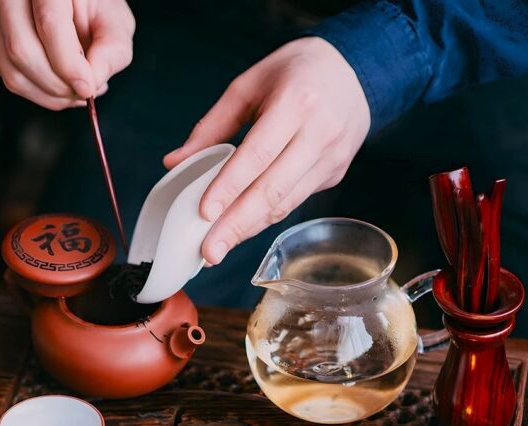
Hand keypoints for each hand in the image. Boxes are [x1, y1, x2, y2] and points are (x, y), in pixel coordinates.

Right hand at [0, 0, 134, 109]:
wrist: (73, 5)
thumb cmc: (94, 9)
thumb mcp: (114, 22)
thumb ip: (112, 50)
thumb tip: (93, 83)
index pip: (49, 23)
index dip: (68, 64)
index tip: (88, 88)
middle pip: (22, 50)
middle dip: (57, 85)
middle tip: (83, 92)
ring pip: (12, 71)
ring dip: (48, 95)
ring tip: (75, 91)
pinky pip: (10, 79)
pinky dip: (38, 93)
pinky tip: (60, 85)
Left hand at [164, 38, 370, 264]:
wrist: (353, 71)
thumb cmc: (295, 73)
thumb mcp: (249, 85)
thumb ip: (212, 126)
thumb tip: (174, 162)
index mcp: (297, 101)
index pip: (259, 153)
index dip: (231, 186)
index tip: (205, 213)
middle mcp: (320, 132)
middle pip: (274, 188)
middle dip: (237, 224)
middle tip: (209, 251)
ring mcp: (332, 157)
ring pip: (286, 203)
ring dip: (249, 228)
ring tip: (218, 248)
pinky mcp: (335, 174)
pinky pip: (295, 201)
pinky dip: (266, 218)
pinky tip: (242, 229)